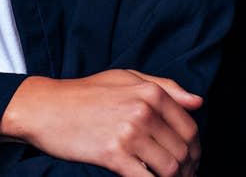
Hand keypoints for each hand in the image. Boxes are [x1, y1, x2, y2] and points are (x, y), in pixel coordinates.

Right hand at [0, 69, 201, 176]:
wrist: (47, 107)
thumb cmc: (87, 93)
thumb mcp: (127, 78)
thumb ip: (165, 87)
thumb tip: (198, 102)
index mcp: (150, 91)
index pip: (189, 128)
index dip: (195, 150)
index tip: (190, 162)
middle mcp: (144, 110)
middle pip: (183, 150)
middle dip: (188, 169)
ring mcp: (129, 133)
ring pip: (171, 168)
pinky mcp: (113, 155)